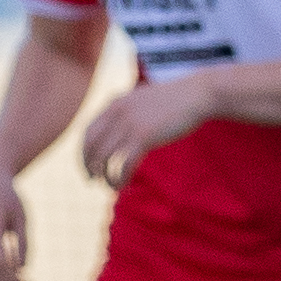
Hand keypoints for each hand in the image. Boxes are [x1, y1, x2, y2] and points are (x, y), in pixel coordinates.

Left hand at [77, 73, 215, 189]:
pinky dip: (119, 178)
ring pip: (104, 157)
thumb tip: (119, 127)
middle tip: (90, 179)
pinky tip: (123, 186)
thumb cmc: (173, 100)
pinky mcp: (144, 137)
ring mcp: (129, 125)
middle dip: (87, 165)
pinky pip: (123, 164)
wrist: (197, 94)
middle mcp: (116, 113)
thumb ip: (126, 111)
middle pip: (90, 145)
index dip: (83, 150)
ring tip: (108, 185)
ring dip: (103, 175)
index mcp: (114, 104)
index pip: (88, 131)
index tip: (87, 163)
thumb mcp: (142, 100)